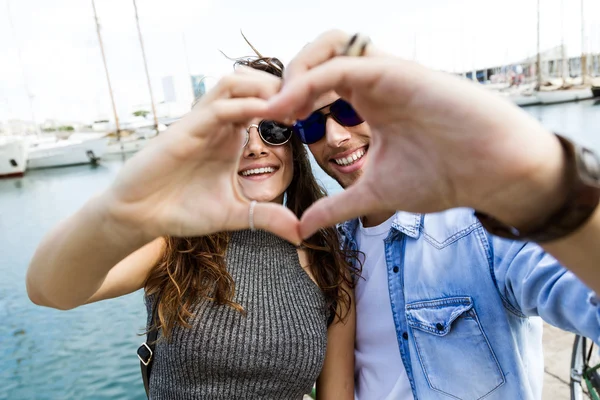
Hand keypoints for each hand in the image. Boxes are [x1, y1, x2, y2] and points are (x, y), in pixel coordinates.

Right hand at [102, 71, 300, 243]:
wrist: (141, 217)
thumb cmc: (183, 210)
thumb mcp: (236, 215)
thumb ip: (267, 218)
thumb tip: (302, 233)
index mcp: (232, 136)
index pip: (263, 101)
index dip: (290, 101)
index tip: (315, 113)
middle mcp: (219, 124)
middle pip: (252, 82)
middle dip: (282, 86)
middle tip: (309, 101)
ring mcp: (201, 123)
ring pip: (234, 83)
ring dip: (264, 87)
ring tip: (291, 104)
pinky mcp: (185, 129)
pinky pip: (217, 107)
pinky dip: (245, 105)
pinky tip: (269, 113)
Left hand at [267, 30, 566, 238]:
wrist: (492, 173)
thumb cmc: (444, 177)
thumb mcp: (374, 192)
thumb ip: (337, 205)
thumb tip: (303, 228)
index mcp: (367, 101)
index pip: (318, 82)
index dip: (288, 98)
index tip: (269, 127)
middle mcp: (374, 81)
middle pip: (318, 54)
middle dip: (286, 77)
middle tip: (269, 113)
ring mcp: (386, 72)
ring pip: (329, 45)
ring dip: (295, 70)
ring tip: (277, 107)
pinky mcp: (397, 72)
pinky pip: (343, 64)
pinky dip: (310, 80)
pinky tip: (288, 108)